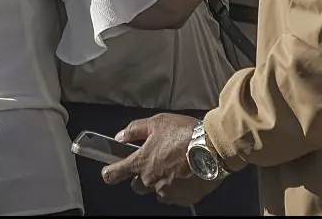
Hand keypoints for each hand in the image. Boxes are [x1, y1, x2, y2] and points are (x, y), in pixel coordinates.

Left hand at [101, 114, 221, 206]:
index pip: (113, 175)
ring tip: (175, 165)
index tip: (109, 170)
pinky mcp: (184, 199)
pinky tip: (186, 173)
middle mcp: (151, 182)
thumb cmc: (184, 134)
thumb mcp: (157, 122)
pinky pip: (175, 196)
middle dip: (142, 176)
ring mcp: (168, 193)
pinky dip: (177, 187)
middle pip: (137, 186)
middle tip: (156, 161)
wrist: (212, 149)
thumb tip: (120, 137)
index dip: (109, 172)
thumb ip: (135, 130)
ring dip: (161, 181)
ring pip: (157, 191)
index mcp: (141, 163)